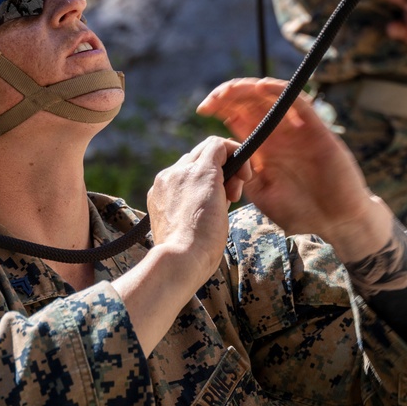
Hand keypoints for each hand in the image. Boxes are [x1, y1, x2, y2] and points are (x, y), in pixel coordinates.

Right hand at [147, 135, 245, 291]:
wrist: (180, 259)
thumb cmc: (186, 255)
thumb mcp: (184, 230)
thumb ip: (192, 211)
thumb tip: (212, 206)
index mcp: (161, 193)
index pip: (184, 173)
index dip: (206, 180)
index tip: (219, 199)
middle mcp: (168, 177)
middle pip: (196, 158)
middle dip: (219, 172)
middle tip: (231, 197)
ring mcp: (182, 172)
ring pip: (208, 150)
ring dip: (227, 167)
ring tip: (234, 195)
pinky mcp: (202, 172)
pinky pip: (219, 146)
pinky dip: (235, 153)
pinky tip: (245, 174)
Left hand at [197, 79, 391, 260]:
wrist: (336, 223)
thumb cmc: (301, 212)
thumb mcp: (262, 193)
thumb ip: (244, 174)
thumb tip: (220, 159)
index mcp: (262, 147)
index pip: (237, 116)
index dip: (220, 106)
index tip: (202, 109)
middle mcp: (278, 133)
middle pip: (250, 102)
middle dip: (229, 95)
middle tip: (212, 100)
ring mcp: (297, 130)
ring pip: (271, 97)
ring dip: (248, 89)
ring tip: (230, 91)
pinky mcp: (317, 131)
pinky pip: (298, 104)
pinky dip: (279, 93)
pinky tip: (261, 89)